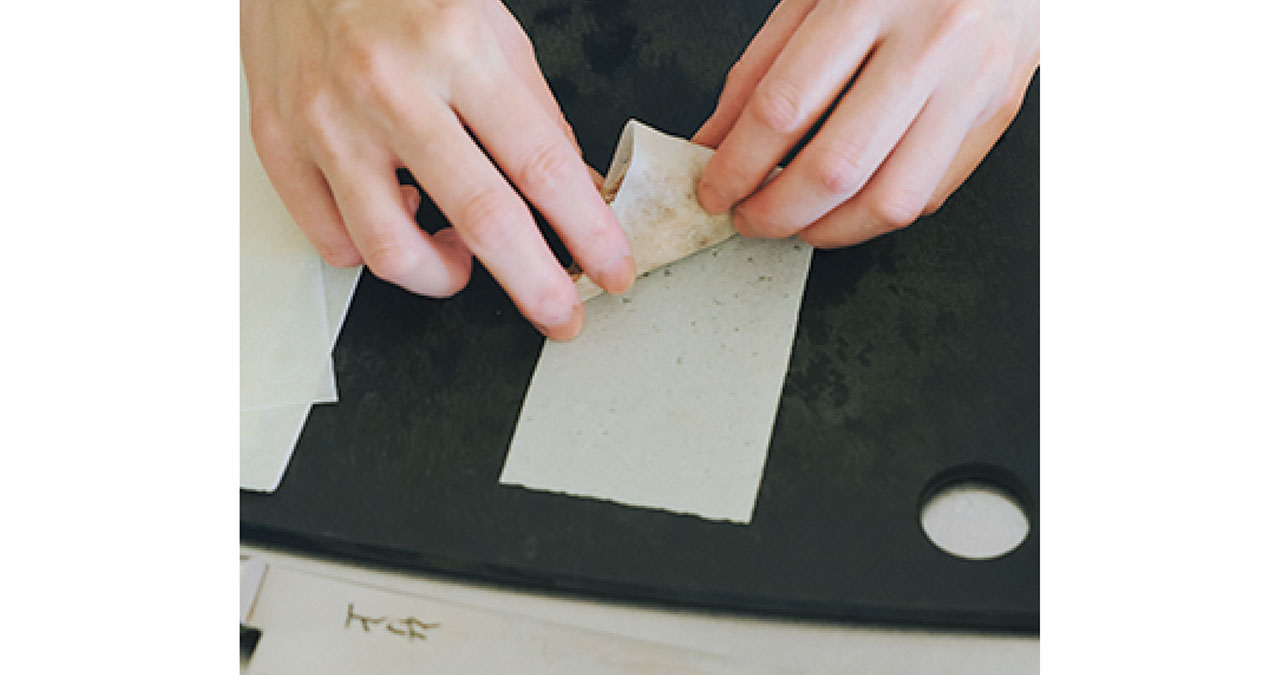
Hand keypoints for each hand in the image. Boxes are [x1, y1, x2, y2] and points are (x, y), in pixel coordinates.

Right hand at [241, 0, 634, 339]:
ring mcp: (326, 119)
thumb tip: (575, 190)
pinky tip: (396, 220)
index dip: (587, 231)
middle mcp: (388, 87)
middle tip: (560, 314)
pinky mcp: (278, 140)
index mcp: (456, 46)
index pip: (541, 165)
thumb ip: (533, 110)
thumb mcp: (489, 22)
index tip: (611, 269)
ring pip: (391, 250)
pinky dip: (371, 252)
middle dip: (535, 284)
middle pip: (480, 219)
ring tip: (460, 261)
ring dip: (442, 276)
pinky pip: (330, 239)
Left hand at [693, 0, 1038, 247]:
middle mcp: (930, 42)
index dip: (737, 164)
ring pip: (891, 199)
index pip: (784, 107)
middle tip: (748, 217)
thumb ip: (761, 69)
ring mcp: (972, 82)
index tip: (715, 189)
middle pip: (837, 167)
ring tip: (795, 222)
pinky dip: (877, 214)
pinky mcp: (997, 112)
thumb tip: (716, 144)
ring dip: (829, 229)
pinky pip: (932, 192)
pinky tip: (847, 205)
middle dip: (776, 211)